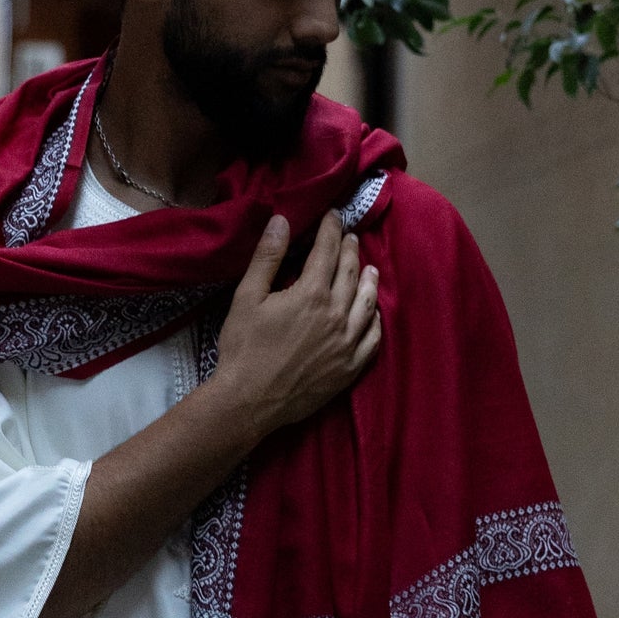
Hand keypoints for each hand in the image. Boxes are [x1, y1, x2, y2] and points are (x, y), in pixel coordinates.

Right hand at [210, 210, 380, 441]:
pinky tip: (373, 314)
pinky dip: (375, 320)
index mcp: (311, 294)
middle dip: (350, 250)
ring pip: (367, 303)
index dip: (332, 230)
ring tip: (369, 268)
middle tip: (350, 237)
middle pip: (351, 273)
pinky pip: (373, 339)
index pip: (328, 251)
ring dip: (369, 281)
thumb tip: (282, 221)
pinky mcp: (350, 368)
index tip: (334, 216)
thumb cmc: (243, 348)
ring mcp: (347, 343)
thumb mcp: (247, 297)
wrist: (249, 401)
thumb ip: (267, 257)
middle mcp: (336, 315)